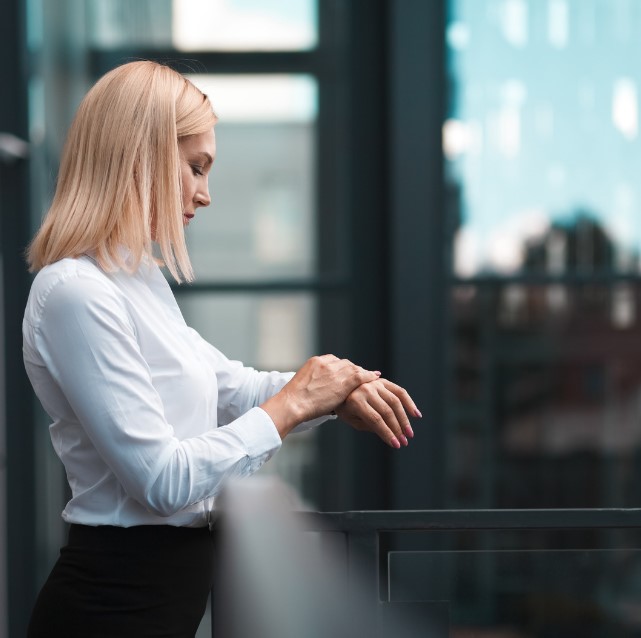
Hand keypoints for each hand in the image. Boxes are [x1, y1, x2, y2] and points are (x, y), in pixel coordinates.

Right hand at [261, 355, 380, 437]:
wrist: (293, 403)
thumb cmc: (294, 401)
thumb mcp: (303, 385)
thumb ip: (314, 382)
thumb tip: (320, 390)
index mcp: (315, 362)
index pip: (334, 361)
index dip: (343, 368)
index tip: (348, 373)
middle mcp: (326, 362)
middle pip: (346, 364)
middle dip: (353, 370)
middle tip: (362, 376)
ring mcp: (335, 370)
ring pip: (354, 369)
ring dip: (362, 374)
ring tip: (370, 378)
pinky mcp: (344, 380)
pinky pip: (361, 376)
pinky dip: (369, 376)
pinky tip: (375, 378)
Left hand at [334, 378, 420, 448]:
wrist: (341, 389)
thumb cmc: (346, 409)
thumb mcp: (353, 420)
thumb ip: (370, 426)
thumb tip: (391, 434)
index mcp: (355, 401)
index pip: (375, 420)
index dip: (387, 433)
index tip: (396, 445)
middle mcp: (366, 390)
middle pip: (387, 411)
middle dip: (397, 428)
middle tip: (404, 442)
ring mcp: (376, 384)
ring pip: (395, 402)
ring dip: (404, 419)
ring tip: (409, 433)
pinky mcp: (383, 381)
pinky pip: (399, 391)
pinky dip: (409, 402)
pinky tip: (416, 414)